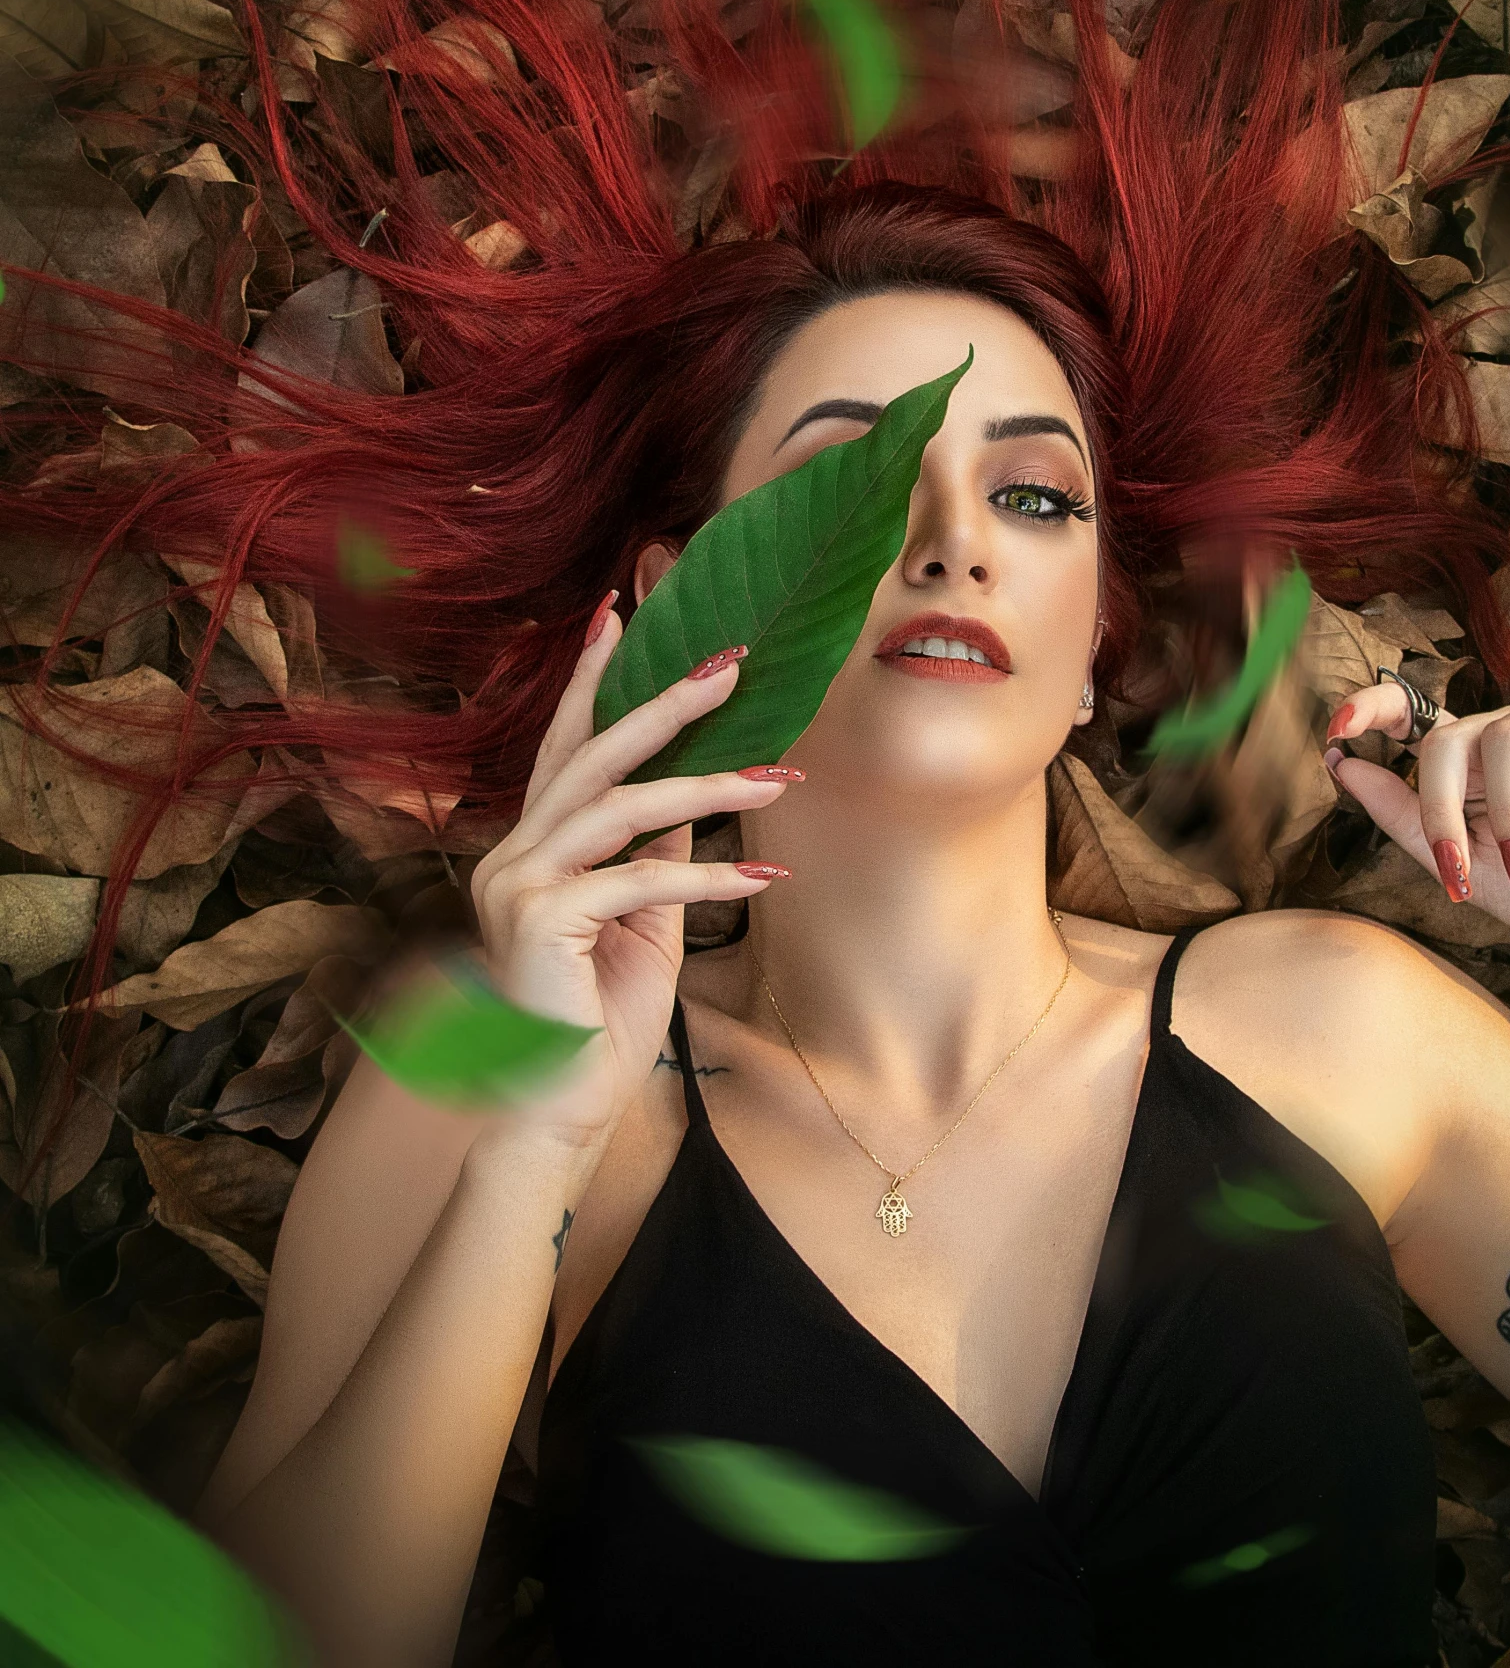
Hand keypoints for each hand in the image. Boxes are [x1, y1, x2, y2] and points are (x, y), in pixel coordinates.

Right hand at [466, 614, 796, 1147]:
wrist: (558, 1112)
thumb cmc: (598, 1020)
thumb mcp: (641, 921)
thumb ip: (654, 855)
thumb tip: (691, 794)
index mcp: (527, 849)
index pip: (564, 749)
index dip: (591, 682)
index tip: (618, 615)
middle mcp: (511, 855)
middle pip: (592, 756)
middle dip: (663, 702)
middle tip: (728, 661)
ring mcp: (516, 885)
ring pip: (621, 807)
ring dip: (709, 786)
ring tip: (780, 776)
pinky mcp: (540, 922)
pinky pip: (638, 880)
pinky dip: (706, 876)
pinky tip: (765, 877)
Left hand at [1325, 685, 1509, 954]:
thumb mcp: (1457, 861)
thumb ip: (1402, 814)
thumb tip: (1340, 763)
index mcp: (1465, 761)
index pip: (1410, 712)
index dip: (1371, 708)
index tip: (1337, 728)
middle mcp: (1504, 734)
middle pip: (1446, 736)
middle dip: (1441, 806)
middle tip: (1459, 867)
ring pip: (1499, 737)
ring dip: (1503, 812)